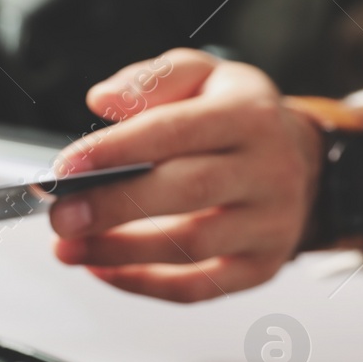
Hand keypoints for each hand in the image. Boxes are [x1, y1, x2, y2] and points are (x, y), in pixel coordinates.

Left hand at [50, 48, 362, 302]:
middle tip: (61, 216)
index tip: (66, 168)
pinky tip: (104, 269)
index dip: (116, 151)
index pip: (176, 131)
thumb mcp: (202, 75)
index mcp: (248, 114)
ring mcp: (271, 223)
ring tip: (70, 247)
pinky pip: (198, 286)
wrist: (300, 159)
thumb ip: (151, 80)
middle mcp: (269, 169)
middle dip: (114, 206)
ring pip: (191, 245)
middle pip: (187, 191)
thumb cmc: (237, 117)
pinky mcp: (262, 266)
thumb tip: (104, 101)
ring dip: (120, 251)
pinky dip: (144, 284)